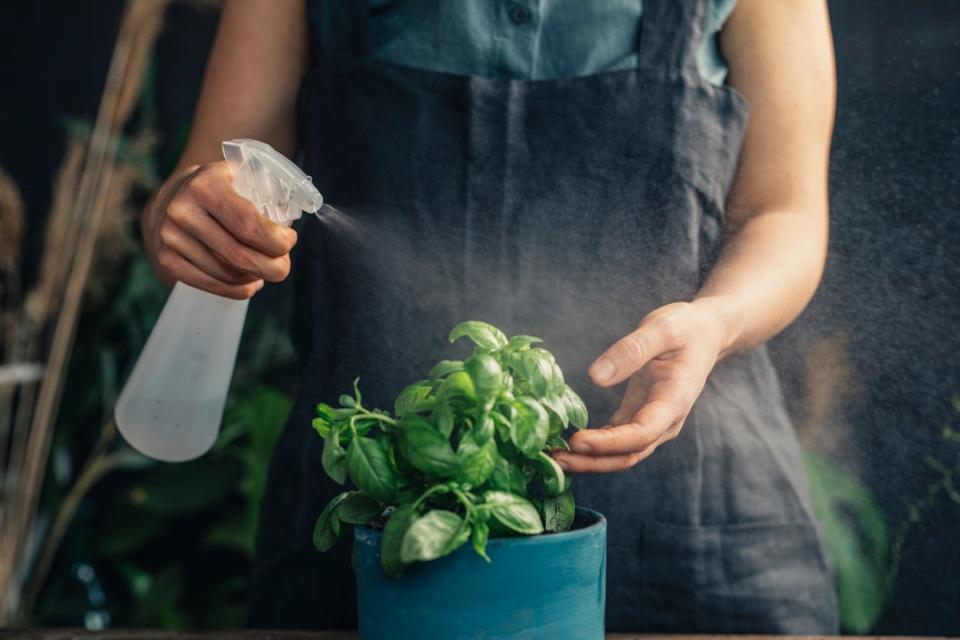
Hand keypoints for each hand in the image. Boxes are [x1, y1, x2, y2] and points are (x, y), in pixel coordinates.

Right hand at [142, 161, 297, 298]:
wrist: (171, 197)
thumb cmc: (219, 188)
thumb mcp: (239, 174)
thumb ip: (266, 188)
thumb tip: (289, 221)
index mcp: (205, 185)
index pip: (249, 225)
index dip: (277, 241)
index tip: (289, 240)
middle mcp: (182, 210)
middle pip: (240, 256)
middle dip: (273, 266)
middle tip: (284, 265)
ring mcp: (170, 237)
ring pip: (228, 274)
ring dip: (256, 277)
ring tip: (266, 269)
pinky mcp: (167, 259)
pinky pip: (211, 285)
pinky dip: (238, 289)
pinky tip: (250, 283)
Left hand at [553, 301, 726, 472]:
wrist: (705, 333)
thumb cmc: (686, 328)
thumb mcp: (661, 329)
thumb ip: (631, 351)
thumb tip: (596, 377)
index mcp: (674, 401)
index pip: (640, 434)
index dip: (609, 442)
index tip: (577, 440)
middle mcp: (665, 420)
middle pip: (628, 454)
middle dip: (593, 461)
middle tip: (555, 459)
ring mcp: (653, 422)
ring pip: (622, 453)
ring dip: (590, 459)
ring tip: (555, 457)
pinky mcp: (640, 415)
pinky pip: (617, 440)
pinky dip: (594, 446)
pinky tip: (569, 444)